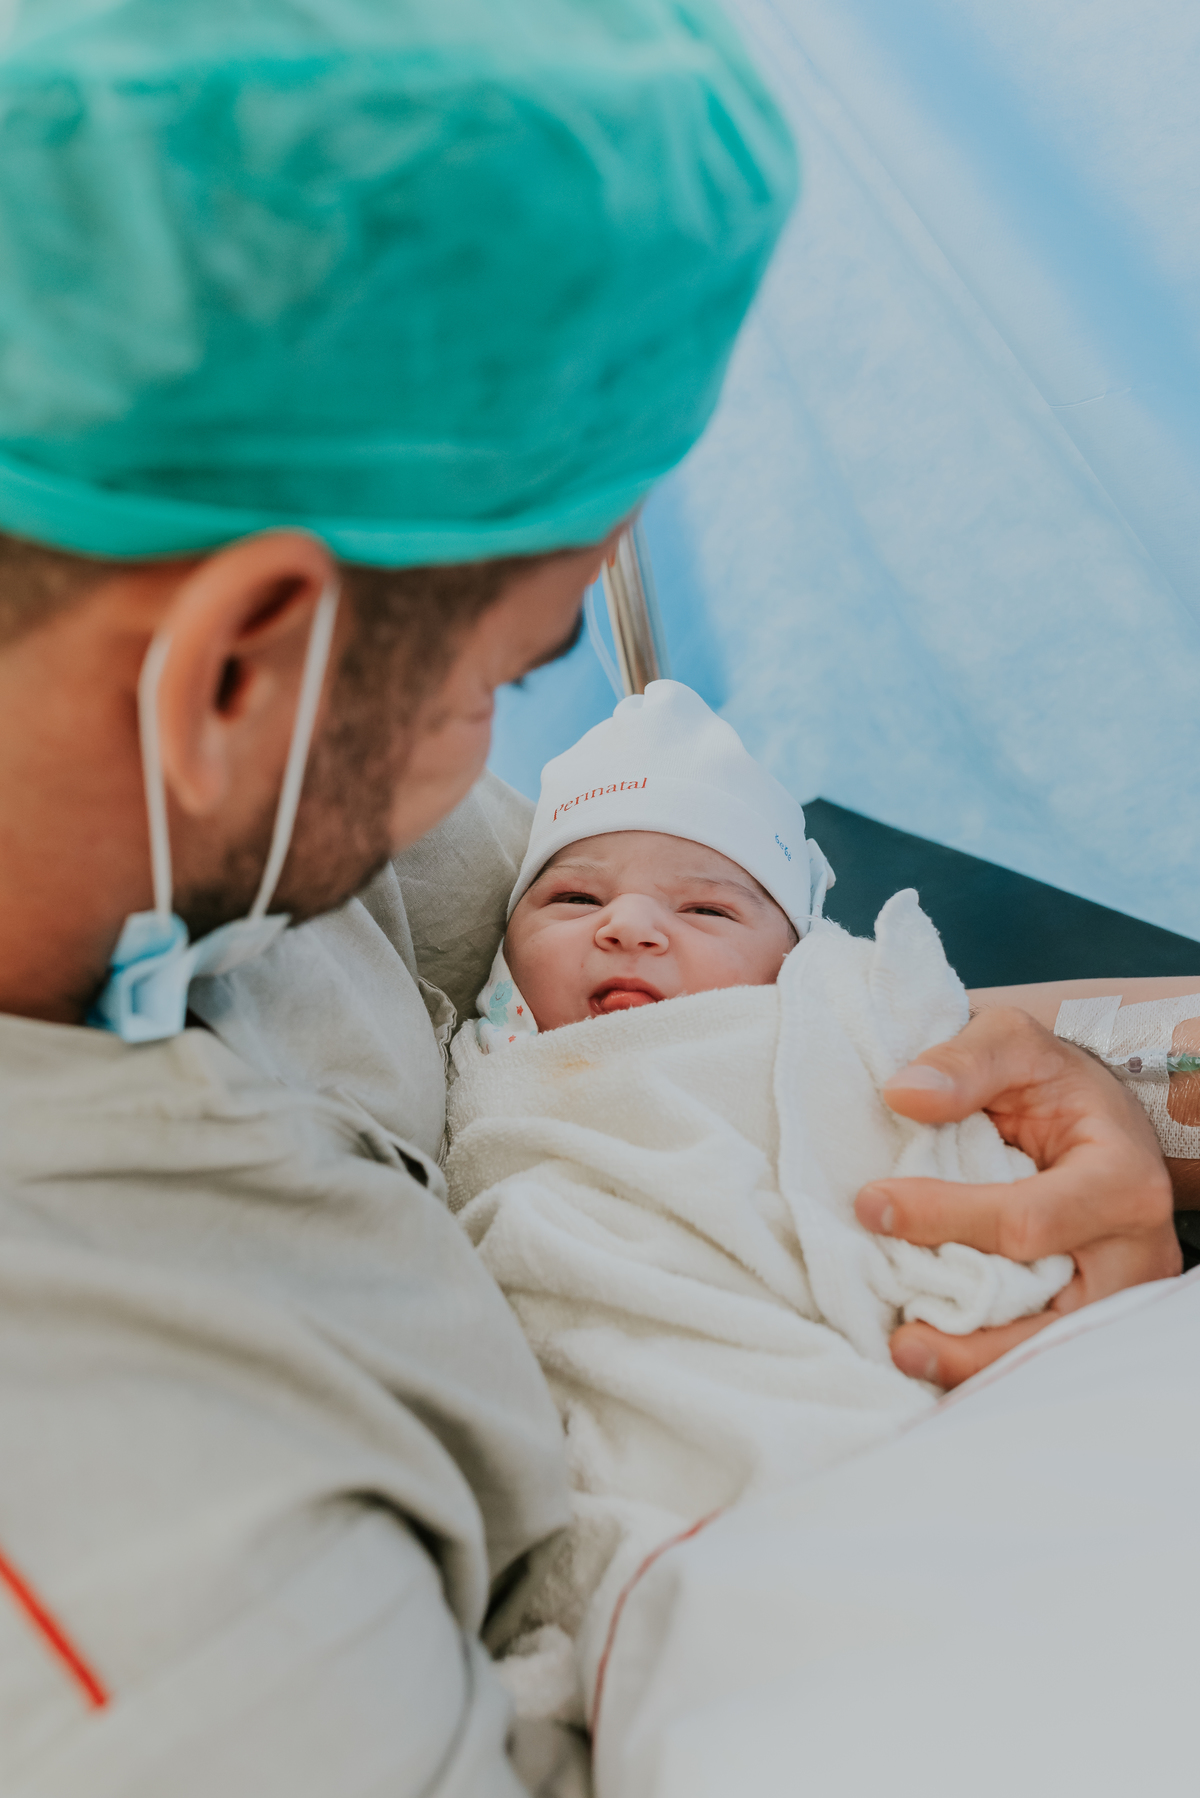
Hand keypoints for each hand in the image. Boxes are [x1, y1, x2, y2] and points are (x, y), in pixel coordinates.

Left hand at [854, 1006, 1180, 1387]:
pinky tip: (939, 1357)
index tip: (874, 1206)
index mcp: (1122, 1180)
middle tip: (900, 1338)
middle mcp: (1135, 1251)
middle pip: (1053, 1313)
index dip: (945, 1220)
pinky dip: (989, 1359)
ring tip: (910, 1355)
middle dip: (974, 1335)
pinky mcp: (1097, 1316)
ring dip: (979, 1363)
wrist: (1098, 1120)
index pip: (1027, 1222)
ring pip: (1052, 1349)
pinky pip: (1044, 1350)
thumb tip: (904, 1095)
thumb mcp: (1015, 1044)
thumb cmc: (1055, 1084)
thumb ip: (964, 1061)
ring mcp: (1121, 1294)